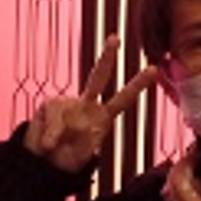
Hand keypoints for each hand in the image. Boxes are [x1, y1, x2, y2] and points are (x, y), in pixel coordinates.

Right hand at [23, 35, 158, 173]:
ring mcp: (68, 103)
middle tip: (115, 38)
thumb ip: (76, 146)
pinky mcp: (50, 106)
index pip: (123, 98)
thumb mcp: (82, 157)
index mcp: (103, 116)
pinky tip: (46, 143)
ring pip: (63, 106)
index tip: (153, 69)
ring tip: (52, 147)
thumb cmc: (68, 158)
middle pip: (98, 77)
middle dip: (106, 57)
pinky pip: (51, 117)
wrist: (46, 162)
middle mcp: (87, 104)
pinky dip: (49, 133)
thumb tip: (57, 140)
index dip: (137, 85)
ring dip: (57, 130)